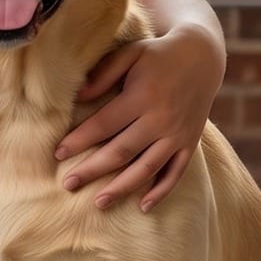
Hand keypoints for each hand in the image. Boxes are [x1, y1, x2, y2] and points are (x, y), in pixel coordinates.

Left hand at [56, 27, 223, 211]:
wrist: (202, 57)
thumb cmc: (157, 55)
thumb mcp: (130, 54)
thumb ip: (104, 73)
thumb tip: (77, 95)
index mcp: (142, 96)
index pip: (104, 124)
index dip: (80, 140)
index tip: (58, 153)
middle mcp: (161, 119)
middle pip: (122, 151)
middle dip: (93, 170)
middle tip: (67, 184)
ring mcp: (178, 134)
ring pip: (147, 168)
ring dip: (122, 187)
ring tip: (99, 203)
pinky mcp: (190, 143)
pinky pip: (176, 172)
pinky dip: (161, 191)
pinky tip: (143, 206)